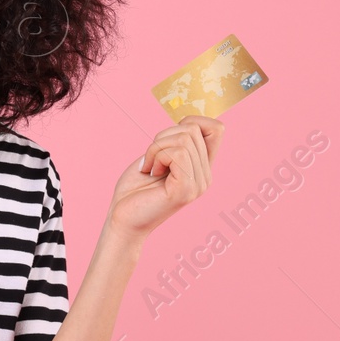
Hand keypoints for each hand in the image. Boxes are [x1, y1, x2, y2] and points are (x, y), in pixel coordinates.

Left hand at [106, 115, 224, 241]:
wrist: (122, 219)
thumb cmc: (134, 190)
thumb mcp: (157, 157)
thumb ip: (176, 142)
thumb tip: (188, 121)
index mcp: (201, 168)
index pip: (217, 129)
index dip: (191, 122)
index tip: (167, 140)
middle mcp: (205, 176)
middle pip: (193, 129)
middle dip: (162, 137)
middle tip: (151, 160)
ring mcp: (198, 184)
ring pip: (184, 139)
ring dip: (156, 148)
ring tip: (150, 168)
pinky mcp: (186, 189)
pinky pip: (177, 153)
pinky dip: (156, 156)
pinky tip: (151, 172)